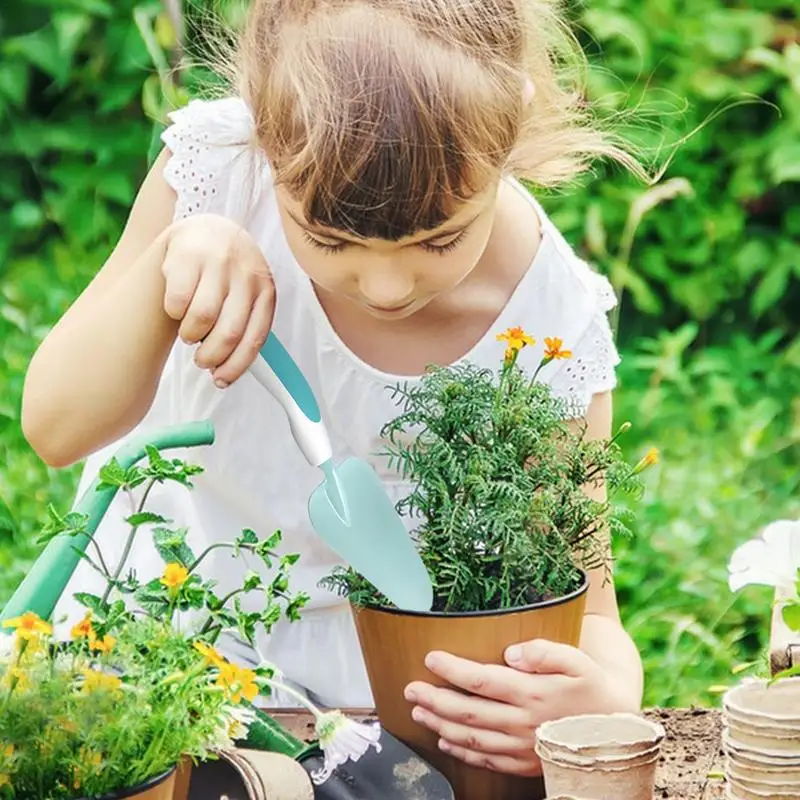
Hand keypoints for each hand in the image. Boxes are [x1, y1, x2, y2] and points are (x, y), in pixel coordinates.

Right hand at [161, 214, 274, 385]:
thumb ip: (243, 327)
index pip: (255, 337)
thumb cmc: (226, 276)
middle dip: (211, 356)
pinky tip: (176, 308)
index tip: (221, 380)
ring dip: (191, 335)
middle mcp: (246, 274)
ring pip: (202, 318)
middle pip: (229, 332)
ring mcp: (218, 262)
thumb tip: (225, 374)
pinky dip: (173, 313)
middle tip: (201, 361)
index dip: (236, 365)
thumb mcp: (245, 296)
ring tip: (189, 333)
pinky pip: (177, 301)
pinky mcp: (188, 254)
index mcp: (265, 290)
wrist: (206, 230)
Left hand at [404, 639, 628, 775]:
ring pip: (471, 738)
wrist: (616, 731)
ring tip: (418, 711)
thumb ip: (543, 651)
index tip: (430, 658)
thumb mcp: (575, 660)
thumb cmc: (591, 687)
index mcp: (533, 693)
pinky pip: (486, 760)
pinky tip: (446, 741)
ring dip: (440, 725)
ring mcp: (522, 747)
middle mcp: (523, 723)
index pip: (482, 680)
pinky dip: (462, 751)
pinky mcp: (524, 764)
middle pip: (468, 712)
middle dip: (434, 699)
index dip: (452, 669)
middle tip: (410, 688)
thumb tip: (511, 653)